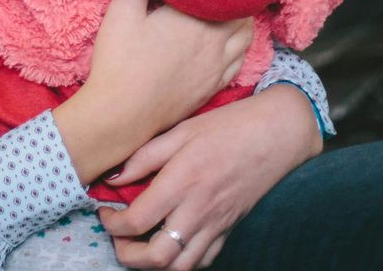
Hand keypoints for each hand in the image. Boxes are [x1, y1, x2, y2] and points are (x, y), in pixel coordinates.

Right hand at [51, 0, 251, 182]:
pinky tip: (227, 43)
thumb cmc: (119, 61)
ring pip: (246, 36)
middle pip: (242, 11)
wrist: (122, 114)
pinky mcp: (214, 86)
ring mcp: (217, 66)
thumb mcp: (121, 12)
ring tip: (228, 10)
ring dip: (242, 20)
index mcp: (194, 17)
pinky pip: (239, 61)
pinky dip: (239, 47)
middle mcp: (214, 41)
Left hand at [98, 86, 322, 268]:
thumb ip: (143, 157)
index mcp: (181, 182)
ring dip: (154, 264)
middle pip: (157, 257)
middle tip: (118, 238)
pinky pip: (204, 259)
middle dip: (128, 256)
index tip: (105, 212)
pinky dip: (182, 260)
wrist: (276, 134)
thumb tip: (112, 178)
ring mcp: (216, 224)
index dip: (112, 224)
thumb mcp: (180, 130)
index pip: (137, 221)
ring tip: (141, 245)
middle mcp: (198, 210)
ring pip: (181, 267)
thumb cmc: (228, 126)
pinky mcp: (229, 229)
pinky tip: (172, 243)